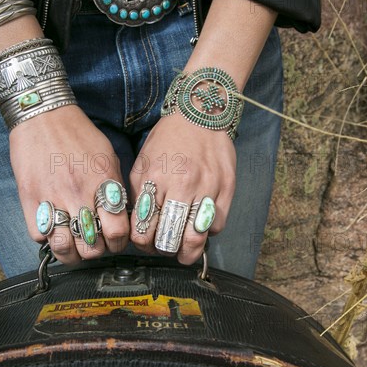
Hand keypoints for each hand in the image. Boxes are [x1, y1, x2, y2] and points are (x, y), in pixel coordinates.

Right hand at [10, 105, 128, 263]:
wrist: (43, 115)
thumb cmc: (78, 134)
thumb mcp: (108, 157)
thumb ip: (115, 187)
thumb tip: (121, 215)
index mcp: (103, 184)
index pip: (118, 232)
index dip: (118, 243)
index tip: (113, 240)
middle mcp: (79, 194)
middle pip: (92, 247)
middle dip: (95, 251)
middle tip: (92, 243)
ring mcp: (52, 198)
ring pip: (64, 249)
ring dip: (70, 253)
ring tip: (72, 246)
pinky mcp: (29, 198)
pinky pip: (38, 236)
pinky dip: (46, 238)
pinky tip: (52, 228)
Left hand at [129, 113, 235, 263]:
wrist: (199, 114)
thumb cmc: (167, 140)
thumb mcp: (143, 164)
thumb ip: (140, 195)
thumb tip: (139, 226)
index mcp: (155, 179)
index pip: (144, 229)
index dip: (143, 244)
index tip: (146, 243)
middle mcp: (181, 185)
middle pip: (170, 240)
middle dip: (164, 251)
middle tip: (165, 249)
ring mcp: (207, 187)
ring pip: (196, 238)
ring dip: (188, 251)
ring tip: (184, 252)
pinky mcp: (227, 187)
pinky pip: (217, 225)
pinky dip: (208, 232)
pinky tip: (200, 225)